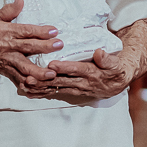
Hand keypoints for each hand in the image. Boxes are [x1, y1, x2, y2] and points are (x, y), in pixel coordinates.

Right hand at [0, 0, 63, 89]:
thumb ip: (9, 10)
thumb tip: (20, 1)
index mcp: (5, 32)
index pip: (26, 31)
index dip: (40, 31)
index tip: (53, 31)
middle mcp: (7, 47)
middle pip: (29, 48)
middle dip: (45, 47)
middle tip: (58, 45)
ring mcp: (7, 60)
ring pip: (25, 67)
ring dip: (39, 71)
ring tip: (52, 73)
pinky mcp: (6, 69)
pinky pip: (18, 78)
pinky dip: (28, 83)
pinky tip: (38, 86)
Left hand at [25, 18, 146, 99]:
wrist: (120, 79)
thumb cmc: (116, 67)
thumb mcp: (116, 62)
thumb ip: (107, 58)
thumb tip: (99, 53)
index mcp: (92, 73)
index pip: (77, 70)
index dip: (65, 68)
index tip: (52, 65)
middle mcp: (83, 84)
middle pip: (62, 82)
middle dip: (45, 81)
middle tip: (30, 78)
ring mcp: (76, 89)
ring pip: (56, 88)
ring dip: (41, 88)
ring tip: (26, 86)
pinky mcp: (72, 91)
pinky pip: (56, 93)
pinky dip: (43, 93)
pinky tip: (30, 92)